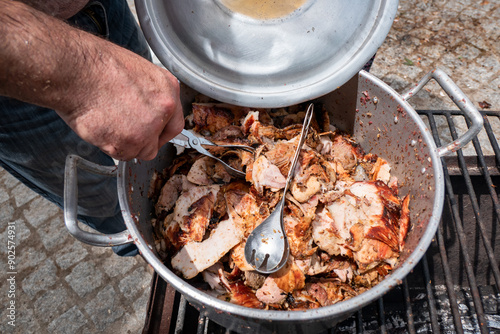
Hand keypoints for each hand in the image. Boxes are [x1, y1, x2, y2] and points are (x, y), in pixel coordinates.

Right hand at [1, 1, 183, 160]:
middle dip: (141, 141)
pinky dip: (109, 146)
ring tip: (107, 123)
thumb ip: (149, 95)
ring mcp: (148, 129)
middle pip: (156, 141)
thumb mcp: (136, 72)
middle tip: (123, 131)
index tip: (152, 135)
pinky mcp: (128, 143)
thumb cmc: (96, 66)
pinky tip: (100, 127)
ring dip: (124, 144)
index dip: (160, 132)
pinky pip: (121, 154)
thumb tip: (146, 108)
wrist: (76, 71)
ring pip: (139, 151)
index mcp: (168, 89)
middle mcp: (164, 110)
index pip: (174, 123)